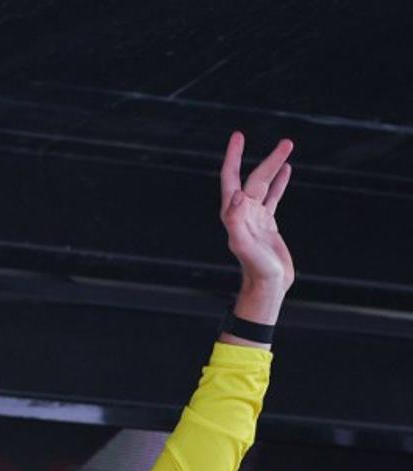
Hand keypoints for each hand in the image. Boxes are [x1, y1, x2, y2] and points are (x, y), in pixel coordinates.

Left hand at [219, 132, 294, 293]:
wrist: (267, 285)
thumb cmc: (255, 268)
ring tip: (287, 146)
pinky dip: (280, 182)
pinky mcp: (267, 223)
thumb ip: (236, 221)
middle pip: (255, 179)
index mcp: (233, 213)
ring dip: (275, 166)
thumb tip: (236, 196)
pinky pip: (274, 196)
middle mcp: (242, 212)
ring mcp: (255, 216)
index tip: (238, 136)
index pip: (231, 178)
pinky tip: (287, 170)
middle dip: (268, 159)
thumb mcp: (243, 245)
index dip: (233, 157)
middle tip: (287, 142)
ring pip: (265, 184)